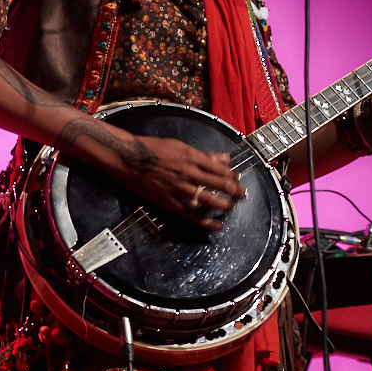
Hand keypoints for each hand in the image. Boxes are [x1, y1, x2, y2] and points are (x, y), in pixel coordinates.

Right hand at [58, 119, 245, 231]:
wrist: (129, 158)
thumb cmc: (154, 148)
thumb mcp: (180, 146)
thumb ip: (204, 154)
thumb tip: (225, 157)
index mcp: (192, 157)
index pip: (221, 169)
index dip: (232, 176)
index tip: (238, 180)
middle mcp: (189, 173)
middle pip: (219, 184)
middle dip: (235, 191)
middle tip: (243, 195)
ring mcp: (179, 189)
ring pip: (209, 200)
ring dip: (224, 205)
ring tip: (231, 207)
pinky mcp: (169, 201)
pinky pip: (191, 214)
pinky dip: (205, 221)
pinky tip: (216, 225)